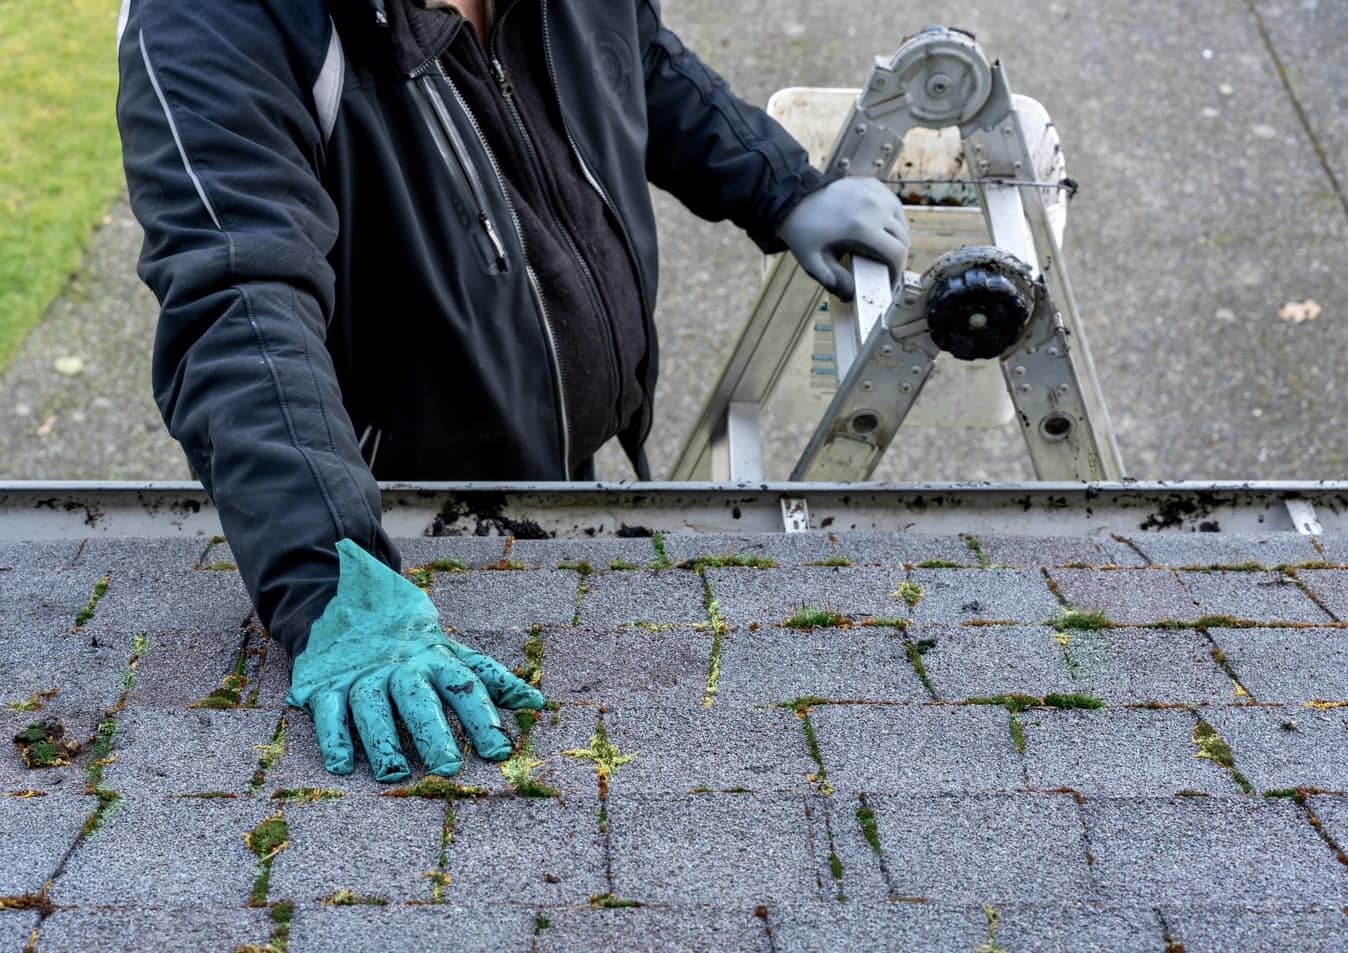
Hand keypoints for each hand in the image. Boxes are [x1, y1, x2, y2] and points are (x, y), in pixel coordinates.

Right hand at [287, 539, 544, 781]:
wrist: (344, 600)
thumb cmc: (411, 641)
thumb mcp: (450, 652)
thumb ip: (490, 679)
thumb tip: (538, 702)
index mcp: (435, 658)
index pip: (464, 686)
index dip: (483, 717)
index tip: (500, 751)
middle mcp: (399, 667)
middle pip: (418, 698)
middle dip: (433, 731)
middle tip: (447, 767)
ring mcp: (361, 675)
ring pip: (372, 706)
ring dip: (383, 740)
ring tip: (396, 774)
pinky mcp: (325, 684)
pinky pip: (328, 710)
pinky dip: (333, 736)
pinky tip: (342, 765)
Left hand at [777, 176, 908, 300]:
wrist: (793, 199)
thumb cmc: (803, 230)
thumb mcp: (813, 261)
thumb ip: (833, 280)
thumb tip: (852, 293)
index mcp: (862, 227)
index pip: (897, 252)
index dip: (897, 270)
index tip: (890, 279)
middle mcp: (874, 207)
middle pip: (902, 238)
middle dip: (897, 256)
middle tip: (886, 267)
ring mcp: (875, 193)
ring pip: (901, 221)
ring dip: (897, 237)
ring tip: (884, 249)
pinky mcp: (873, 184)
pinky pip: (893, 205)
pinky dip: (891, 219)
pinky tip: (880, 228)